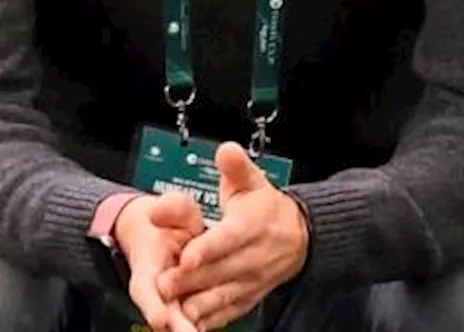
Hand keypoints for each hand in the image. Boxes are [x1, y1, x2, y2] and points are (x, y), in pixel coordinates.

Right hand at [112, 191, 205, 331]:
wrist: (161, 233)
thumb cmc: (169, 223)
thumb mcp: (173, 210)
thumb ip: (171, 210)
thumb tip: (157, 208)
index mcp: (148, 267)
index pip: (146, 290)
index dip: (153, 305)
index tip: (161, 319)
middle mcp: (157, 288)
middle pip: (163, 312)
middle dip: (175, 325)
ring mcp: (170, 299)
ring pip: (178, 317)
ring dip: (186, 327)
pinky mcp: (186, 303)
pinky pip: (192, 316)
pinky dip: (199, 323)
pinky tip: (209, 327)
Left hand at [158, 143, 308, 330]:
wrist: (300, 237)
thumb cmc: (266, 209)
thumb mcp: (253, 183)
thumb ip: (236, 168)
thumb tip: (225, 150)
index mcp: (253, 224)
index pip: (230, 237)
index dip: (208, 248)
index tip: (186, 255)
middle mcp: (254, 254)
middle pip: (219, 271)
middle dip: (190, 279)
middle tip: (161, 284)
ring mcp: (251, 280)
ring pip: (221, 296)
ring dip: (194, 304)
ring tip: (168, 306)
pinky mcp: (248, 299)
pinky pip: (226, 313)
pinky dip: (206, 319)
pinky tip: (185, 323)